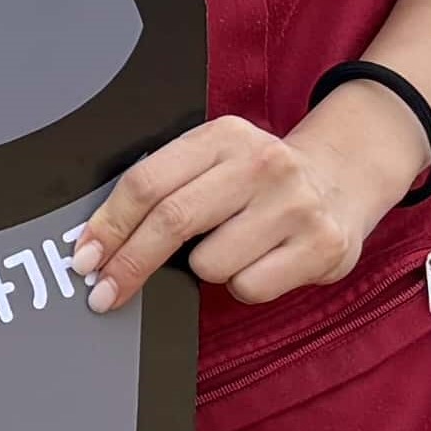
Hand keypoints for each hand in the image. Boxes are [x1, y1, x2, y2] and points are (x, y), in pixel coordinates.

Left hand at [71, 90, 420, 309]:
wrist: (346, 176)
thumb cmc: (260, 179)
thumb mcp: (216, 159)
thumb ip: (166, 185)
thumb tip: (97, 243)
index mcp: (224, 136)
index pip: (147, 182)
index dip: (108, 226)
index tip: (84, 258)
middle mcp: (262, 164)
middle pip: (171, 220)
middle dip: (129, 264)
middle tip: (103, 294)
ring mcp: (295, 205)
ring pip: (210, 263)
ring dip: (206, 269)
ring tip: (233, 246)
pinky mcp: (321, 246)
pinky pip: (248, 287)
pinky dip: (244, 284)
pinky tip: (264, 260)